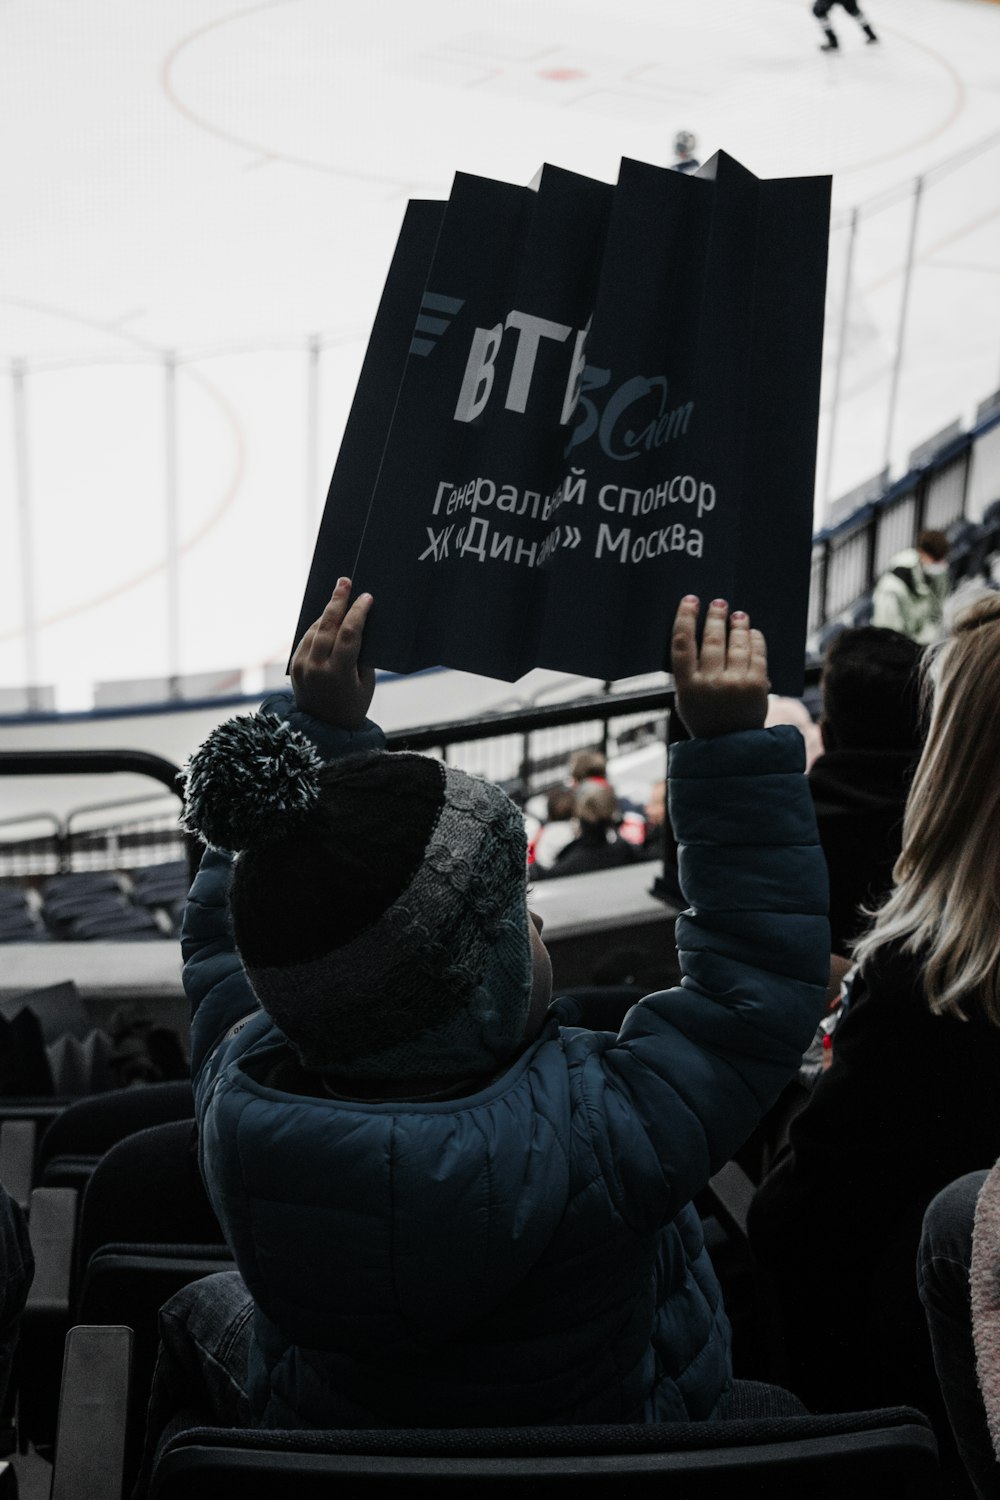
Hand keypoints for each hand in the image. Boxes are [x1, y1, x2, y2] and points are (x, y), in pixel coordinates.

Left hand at [290, 578, 374, 730]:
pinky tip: (327, 618)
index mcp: (339, 674)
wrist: (323, 729)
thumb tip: (360, 625)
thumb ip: (361, 655)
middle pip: (327, 626)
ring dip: (327, 612)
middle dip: (337, 601)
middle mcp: (316, 668)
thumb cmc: (353, 705)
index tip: (366, 597)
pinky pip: (306, 639)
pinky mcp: (293, 666)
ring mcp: (301, 666)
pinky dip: (317, 626)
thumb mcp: (366, 683)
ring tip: (338, 596)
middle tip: (344, 581)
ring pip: (314, 629)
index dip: (358, 613)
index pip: (349, 634)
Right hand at [670, 596, 768, 738]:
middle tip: (719, 603)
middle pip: (712, 640)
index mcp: (687, 687)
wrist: (732, 746)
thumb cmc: (705, 717)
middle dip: (716, 617)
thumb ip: (689, 672)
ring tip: (738, 615)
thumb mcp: (686, 699)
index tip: (690, 601)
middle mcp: (710, 684)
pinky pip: (756, 654)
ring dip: (737, 625)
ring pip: (736, 644)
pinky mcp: (757, 686)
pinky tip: (752, 632)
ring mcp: (735, 685)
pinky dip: (755, 640)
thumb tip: (698, 632)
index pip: (682, 645)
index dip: (685, 619)